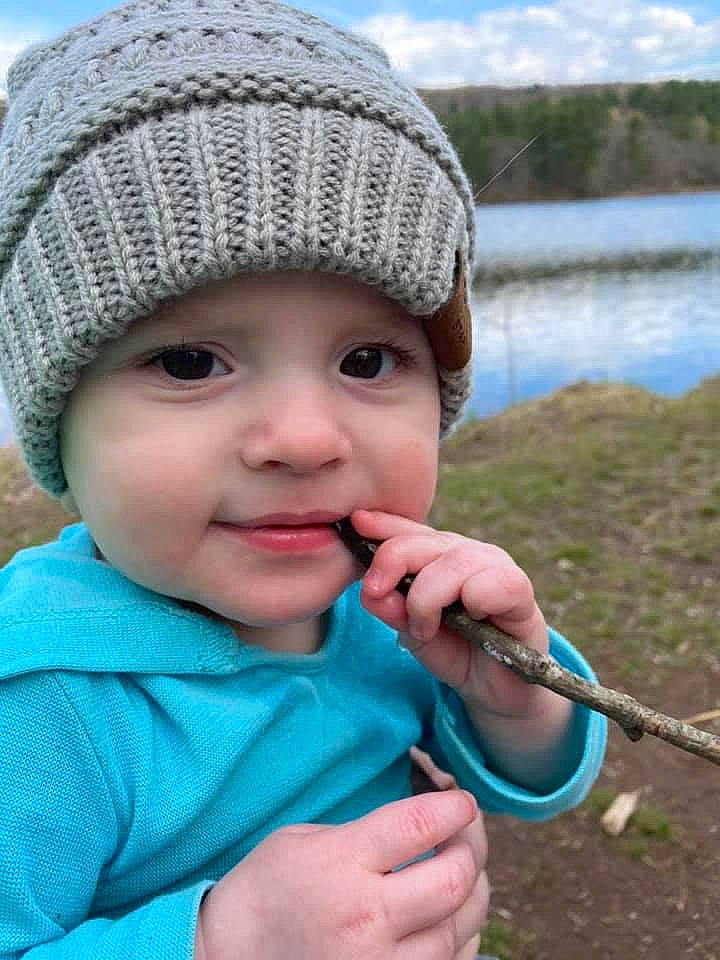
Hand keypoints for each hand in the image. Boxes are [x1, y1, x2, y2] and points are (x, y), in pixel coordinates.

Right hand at [195, 790, 488, 959]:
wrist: (229, 957)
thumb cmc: (269, 887)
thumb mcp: (307, 838)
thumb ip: (369, 833)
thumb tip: (431, 823)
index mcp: (342, 863)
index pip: (421, 825)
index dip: (454, 807)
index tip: (461, 801)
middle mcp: (366, 918)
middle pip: (455, 880)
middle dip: (471, 850)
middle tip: (465, 835)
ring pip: (460, 929)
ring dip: (471, 896)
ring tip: (462, 873)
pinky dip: (458, 938)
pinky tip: (448, 917)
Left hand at [351, 509, 548, 715]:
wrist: (497, 689)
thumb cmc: (456, 651)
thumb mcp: (413, 633)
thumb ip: (392, 610)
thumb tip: (370, 592)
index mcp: (438, 555)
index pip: (408, 530)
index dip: (383, 524)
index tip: (356, 523)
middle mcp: (466, 552)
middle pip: (423, 541)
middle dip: (393, 563)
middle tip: (377, 596)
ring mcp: (495, 566)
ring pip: (453, 562)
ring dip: (428, 597)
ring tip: (426, 628)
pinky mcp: (520, 591)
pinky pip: (494, 582)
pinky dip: (475, 600)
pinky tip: (473, 618)